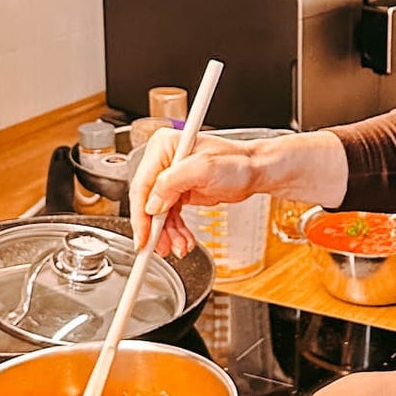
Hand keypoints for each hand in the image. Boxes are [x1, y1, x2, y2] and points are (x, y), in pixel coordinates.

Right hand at [129, 129, 257, 257]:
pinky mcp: (179, 191)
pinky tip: (182, 240)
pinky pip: (169, 215)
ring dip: (167, 233)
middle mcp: (163, 161)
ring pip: (158, 213)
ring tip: (180, 246)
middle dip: (156, 228)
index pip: (142, 184)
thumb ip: (172, 183)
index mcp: (163, 147)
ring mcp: (171, 177)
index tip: (143, 238)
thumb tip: (151, 204)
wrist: (255, 171)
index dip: (140, 215)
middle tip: (161, 248)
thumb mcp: (204, 169)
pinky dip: (175, 230)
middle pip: (147, 201)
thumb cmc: (237, 162)